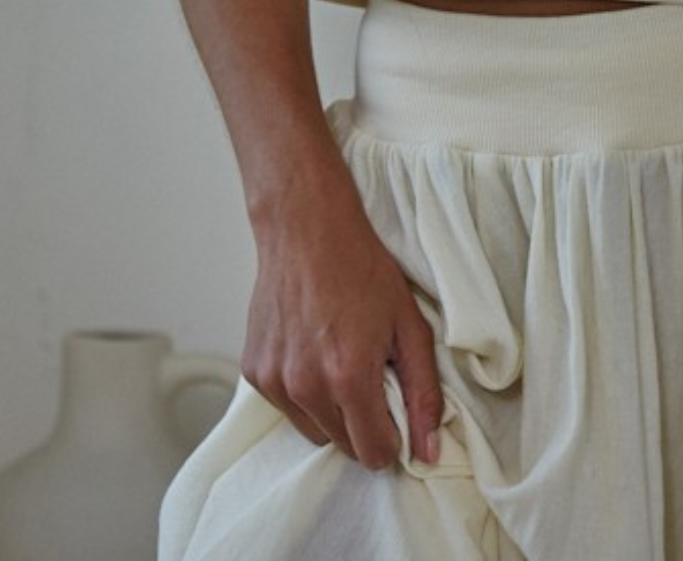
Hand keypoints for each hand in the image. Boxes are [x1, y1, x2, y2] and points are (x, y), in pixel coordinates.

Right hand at [241, 161, 444, 470]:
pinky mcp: (254, 372)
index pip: (373, 453)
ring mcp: (274, 381)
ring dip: (331, 411)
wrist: (308, 228)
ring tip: (340, 359)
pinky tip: (314, 350)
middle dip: (363, 421)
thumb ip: (424, 393)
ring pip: (313, 431)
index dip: (392, 436)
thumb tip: (429, 451)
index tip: (395, 407)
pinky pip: (287, 407)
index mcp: (348, 377)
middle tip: (370, 373)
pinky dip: (303, 392)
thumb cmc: (362, 269)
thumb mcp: (410, 325)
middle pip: (343, 446)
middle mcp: (305, 386)